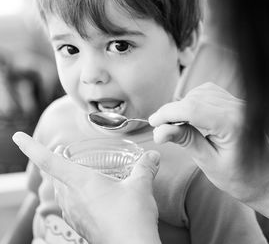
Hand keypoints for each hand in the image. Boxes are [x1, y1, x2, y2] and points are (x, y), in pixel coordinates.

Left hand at [12, 132, 161, 243]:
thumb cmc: (131, 218)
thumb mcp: (140, 186)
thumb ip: (145, 167)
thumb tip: (153, 155)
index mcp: (81, 182)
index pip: (49, 161)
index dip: (31, 148)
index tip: (18, 138)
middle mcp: (73, 198)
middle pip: (54, 178)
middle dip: (54, 163)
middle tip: (59, 153)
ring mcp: (76, 215)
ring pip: (61, 193)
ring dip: (64, 181)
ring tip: (75, 174)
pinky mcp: (83, 227)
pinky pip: (72, 207)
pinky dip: (75, 197)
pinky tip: (90, 199)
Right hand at [149, 83, 268, 201]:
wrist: (265, 179)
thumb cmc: (240, 178)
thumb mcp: (209, 163)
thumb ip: (185, 141)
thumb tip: (159, 131)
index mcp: (233, 124)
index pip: (192, 108)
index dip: (168, 113)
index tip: (152, 123)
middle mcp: (238, 108)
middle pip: (194, 98)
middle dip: (172, 110)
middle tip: (160, 127)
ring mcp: (239, 104)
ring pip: (200, 93)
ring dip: (183, 105)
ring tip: (173, 122)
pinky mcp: (237, 104)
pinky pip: (210, 94)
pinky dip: (194, 101)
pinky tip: (188, 115)